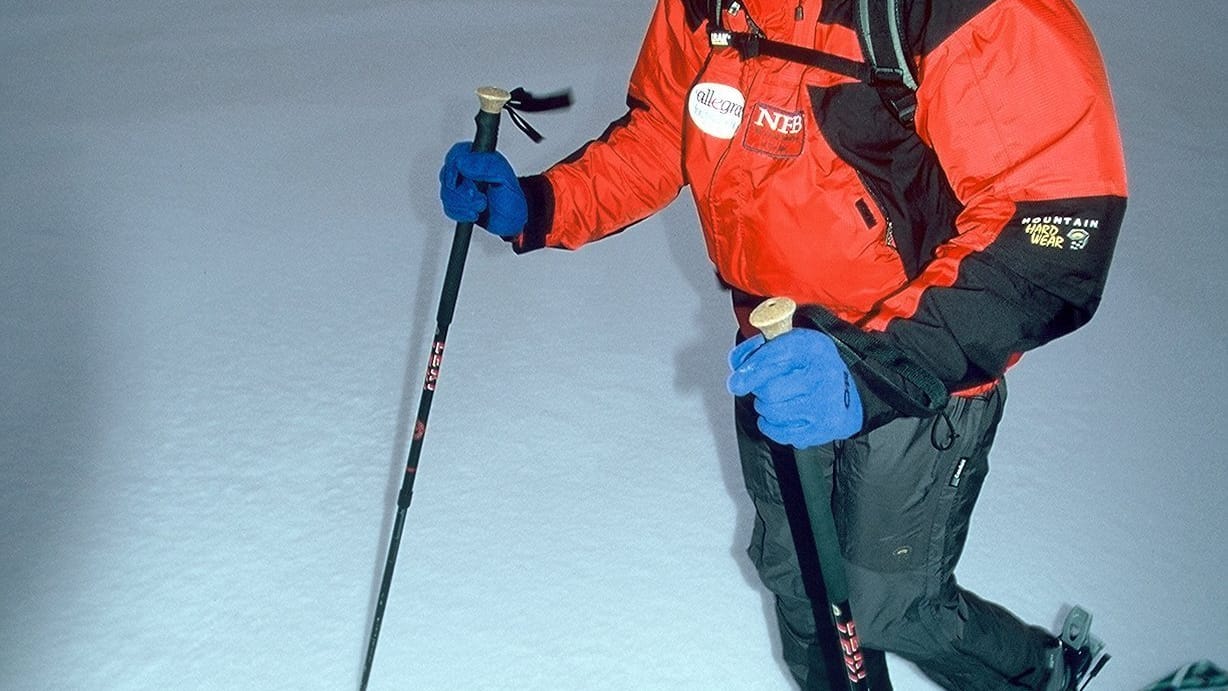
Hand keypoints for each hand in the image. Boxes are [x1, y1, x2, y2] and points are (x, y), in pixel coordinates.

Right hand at [438, 142, 526, 237]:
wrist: (514, 219)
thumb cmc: (511, 196)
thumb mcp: (505, 177)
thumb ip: (486, 166)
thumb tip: (462, 162)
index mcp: (477, 157)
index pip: (456, 154)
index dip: (454, 169)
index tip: (460, 183)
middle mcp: (465, 170)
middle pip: (447, 176)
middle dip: (463, 192)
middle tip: (481, 199)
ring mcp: (459, 187)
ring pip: (446, 193)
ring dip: (464, 204)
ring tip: (482, 206)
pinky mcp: (457, 203)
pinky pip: (448, 208)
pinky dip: (461, 214)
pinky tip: (474, 214)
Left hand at [727, 329, 863, 447]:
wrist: (848, 394)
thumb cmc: (812, 368)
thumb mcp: (792, 345)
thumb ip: (759, 349)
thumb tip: (737, 365)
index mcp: (814, 347)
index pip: (775, 356)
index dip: (751, 369)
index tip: (736, 380)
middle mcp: (822, 375)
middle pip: (770, 389)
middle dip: (759, 390)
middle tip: (765, 387)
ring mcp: (824, 404)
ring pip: (772, 411)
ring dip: (764, 407)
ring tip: (773, 400)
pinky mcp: (821, 429)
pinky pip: (780, 433)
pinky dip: (770, 426)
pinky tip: (776, 417)